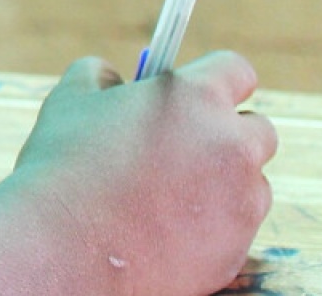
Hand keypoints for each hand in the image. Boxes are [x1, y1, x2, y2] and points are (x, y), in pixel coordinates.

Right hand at [0, 51, 276, 295]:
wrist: (66, 251)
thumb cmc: (63, 169)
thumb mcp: (71, 101)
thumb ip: (100, 76)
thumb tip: (113, 79)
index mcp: (195, 97)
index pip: (236, 70)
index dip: (217, 80)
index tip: (202, 93)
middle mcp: (232, 144)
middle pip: (258, 129)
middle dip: (229, 135)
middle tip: (187, 148)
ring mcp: (241, 200)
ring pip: (252, 184)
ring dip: (224, 185)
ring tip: (167, 198)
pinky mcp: (237, 248)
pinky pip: (237, 230)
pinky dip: (211, 229)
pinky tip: (165, 232)